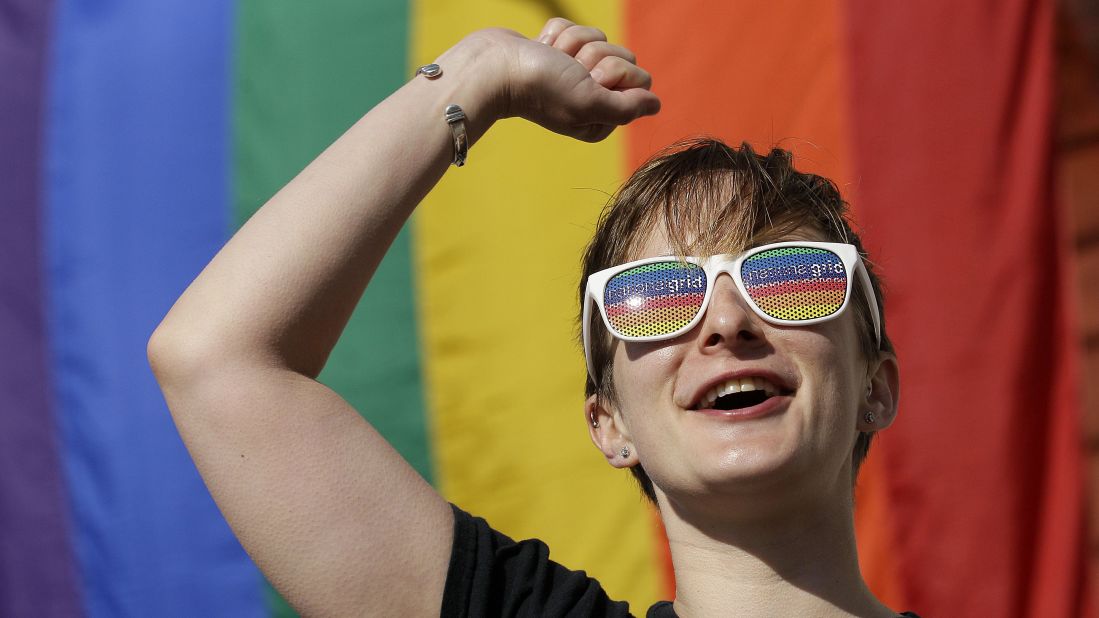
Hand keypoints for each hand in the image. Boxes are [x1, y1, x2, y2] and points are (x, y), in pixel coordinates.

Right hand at [454, 19, 660, 141]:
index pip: (639, 79)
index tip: (587, 83)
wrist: (495, 68)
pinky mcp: (556, 50)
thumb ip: (627, 107)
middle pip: (621, 55)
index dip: (615, 73)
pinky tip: (539, 49)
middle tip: (566, 71)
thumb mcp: (591, 103)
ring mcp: (572, 72)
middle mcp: (590, 96)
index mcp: (603, 117)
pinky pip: (573, 26)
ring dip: (572, 43)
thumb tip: (656, 105)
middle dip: (593, 56)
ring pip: (597, 37)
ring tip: (550, 60)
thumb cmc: (543, 89)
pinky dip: (555, 33)